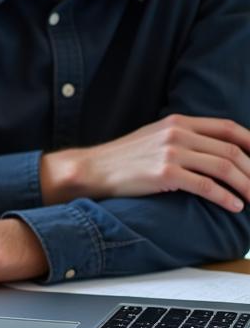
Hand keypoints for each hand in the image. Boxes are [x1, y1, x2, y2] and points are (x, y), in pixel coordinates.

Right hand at [41, 114, 249, 211]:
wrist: (93, 168)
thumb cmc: (124, 158)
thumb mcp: (155, 137)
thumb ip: (183, 138)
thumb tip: (213, 151)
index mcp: (178, 122)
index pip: (228, 127)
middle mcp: (177, 133)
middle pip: (231, 150)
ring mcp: (171, 152)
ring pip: (224, 167)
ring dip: (246, 186)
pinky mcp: (164, 173)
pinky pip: (206, 186)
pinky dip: (225, 197)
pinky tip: (234, 206)